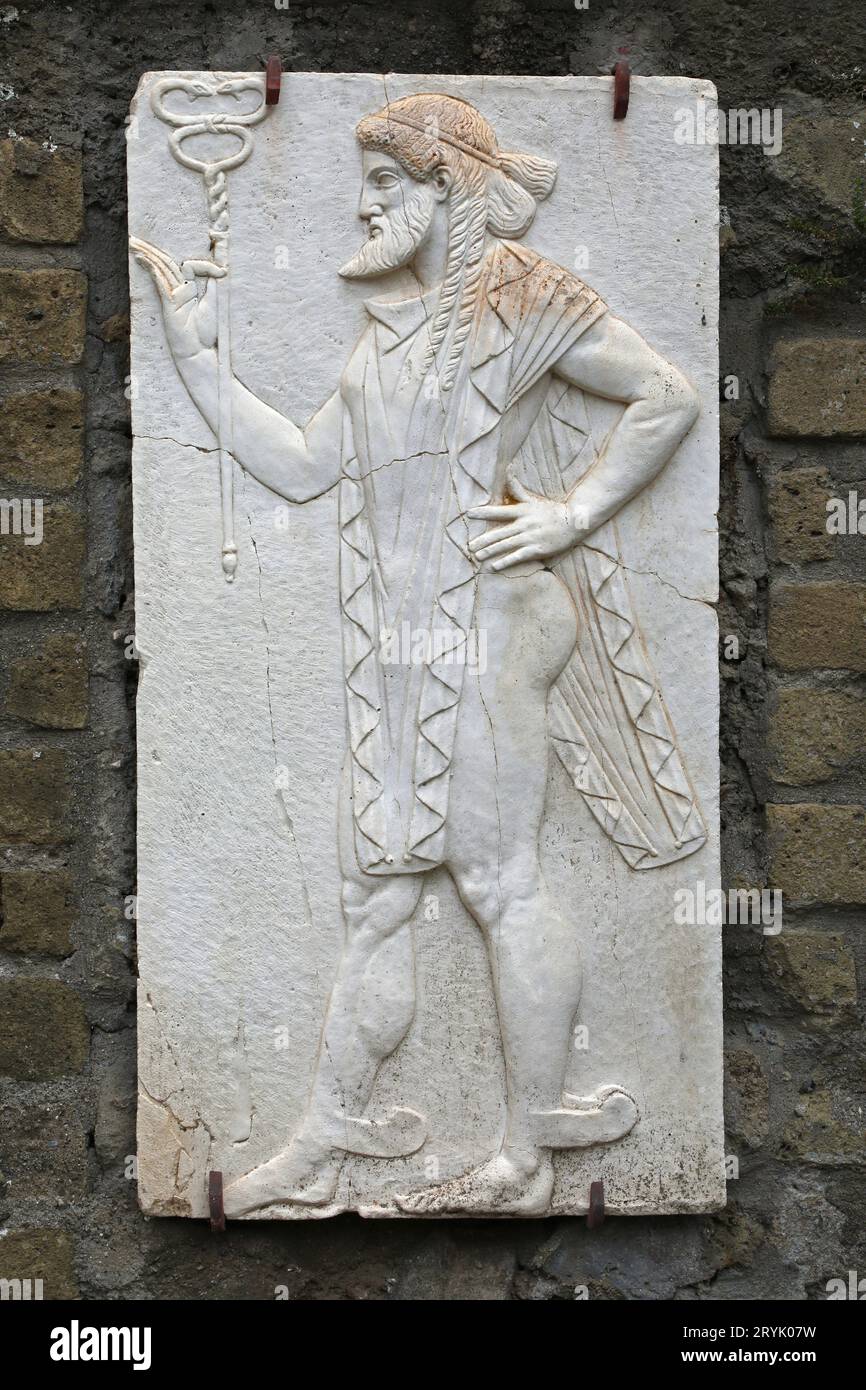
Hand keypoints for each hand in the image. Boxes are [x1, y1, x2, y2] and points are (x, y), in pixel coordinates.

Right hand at [129, 237, 224, 360]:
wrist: (200, 353)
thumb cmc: (207, 333)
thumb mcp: (215, 303)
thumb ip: (213, 285)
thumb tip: (220, 267)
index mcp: (190, 290)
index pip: (189, 266)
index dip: (206, 264)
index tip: (224, 272)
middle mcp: (179, 291)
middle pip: (165, 264)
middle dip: (152, 250)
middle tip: (136, 237)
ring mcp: (172, 298)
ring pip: (161, 271)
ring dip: (148, 256)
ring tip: (134, 244)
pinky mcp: (169, 306)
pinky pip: (161, 285)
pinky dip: (154, 272)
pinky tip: (145, 261)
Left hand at [468, 477, 579, 570]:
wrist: (573, 522)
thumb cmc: (551, 511)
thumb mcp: (533, 499)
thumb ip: (517, 488)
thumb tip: (507, 469)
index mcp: (522, 511)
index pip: (499, 511)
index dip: (483, 512)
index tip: (469, 514)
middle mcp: (524, 524)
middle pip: (499, 532)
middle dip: (483, 540)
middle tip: (469, 546)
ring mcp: (530, 537)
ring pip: (506, 545)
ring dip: (490, 551)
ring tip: (477, 556)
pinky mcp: (537, 549)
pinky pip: (518, 556)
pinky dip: (505, 561)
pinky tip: (494, 566)